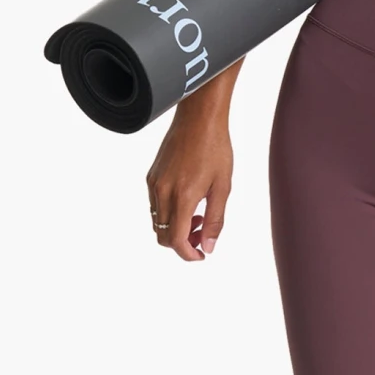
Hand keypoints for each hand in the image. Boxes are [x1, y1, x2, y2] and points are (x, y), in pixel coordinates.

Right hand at [145, 103, 232, 261]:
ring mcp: (154, 184)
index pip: (176, 240)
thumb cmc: (215, 148)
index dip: (188, 254)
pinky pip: (155, 206)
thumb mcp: (223, 187)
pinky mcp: (151, 176)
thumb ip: (215, 220)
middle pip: (163, 236)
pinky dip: (169, 214)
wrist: (199, 118)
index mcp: (183, 196)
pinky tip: (188, 202)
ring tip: (198, 217)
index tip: (201, 255)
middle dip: (182, 243)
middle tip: (202, 235)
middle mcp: (163, 192)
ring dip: (175, 229)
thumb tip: (208, 246)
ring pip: (157, 222)